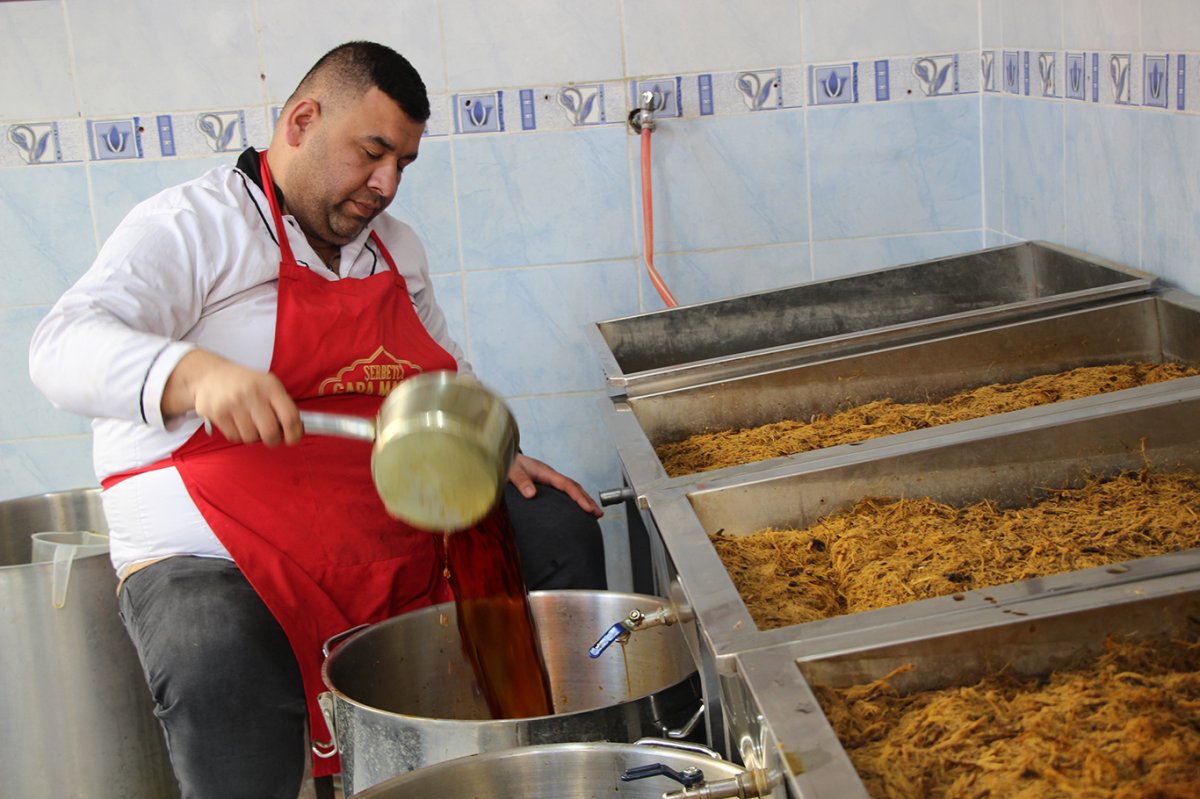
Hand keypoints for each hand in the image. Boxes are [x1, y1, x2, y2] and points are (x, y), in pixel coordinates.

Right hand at [162, 350, 302, 445]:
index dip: (294, 433)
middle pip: (270, 432)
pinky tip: (236, 422)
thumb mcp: (267, 385)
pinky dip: (238, 435)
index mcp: (270, 386)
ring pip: (251, 438)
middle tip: (271, 436)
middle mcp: (252, 394)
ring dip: (253, 436)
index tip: (293, 439)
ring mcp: (233, 404)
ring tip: (250, 423)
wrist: (209, 375)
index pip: (290, 416)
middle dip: (273, 439)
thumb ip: (282, 405)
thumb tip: (297, 429)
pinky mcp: (218, 414)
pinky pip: (235, 437)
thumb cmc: (244, 383)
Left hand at [507, 453, 602, 517]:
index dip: (578, 497)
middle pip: (574, 487)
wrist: (504, 458)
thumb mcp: (512, 472)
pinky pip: (564, 493)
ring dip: (583, 500)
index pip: (567, 485)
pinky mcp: (547, 486)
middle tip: (598, 514)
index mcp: (546, 473)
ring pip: (571, 490)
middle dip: (587, 500)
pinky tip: (576, 509)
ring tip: (594, 514)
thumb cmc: (508, 464)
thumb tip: (531, 494)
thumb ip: (521, 481)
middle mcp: (551, 476)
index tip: (588, 508)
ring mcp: (550, 481)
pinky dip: (573, 500)